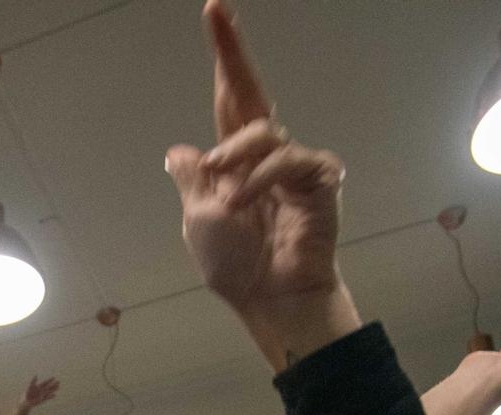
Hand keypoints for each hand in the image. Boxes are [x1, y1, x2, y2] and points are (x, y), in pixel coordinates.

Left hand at [22, 376, 60, 409]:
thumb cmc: (27, 394)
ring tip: (58, 387)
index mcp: (38, 386)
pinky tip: (55, 395)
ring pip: (49, 391)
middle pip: (48, 387)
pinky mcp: (42, 399)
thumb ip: (33, 381)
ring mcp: (42, 395)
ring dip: (53, 389)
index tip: (54, 377)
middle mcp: (41, 390)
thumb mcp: (29, 387)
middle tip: (59, 382)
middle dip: (53, 384)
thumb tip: (35, 375)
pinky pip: (47, 397)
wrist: (26, 402)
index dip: (49, 380)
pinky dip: (51, 396)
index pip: (45, 382)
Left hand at [165, 1, 356, 367]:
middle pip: (250, 93)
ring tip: (228, 199)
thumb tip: (181, 150)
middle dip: (231, 54)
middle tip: (217, 9)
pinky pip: (287, 160)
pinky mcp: (319, 179)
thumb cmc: (237, 267)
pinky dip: (261, 179)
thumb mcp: (199, 218)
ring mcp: (294, 164)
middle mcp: (265, 155)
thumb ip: (194, 180)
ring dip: (237, 160)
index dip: (224, 60)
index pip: (227, 102)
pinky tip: (248, 203)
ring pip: (263, 131)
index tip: (215, 11)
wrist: (270, 299)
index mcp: (234, 161)